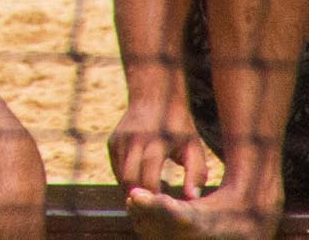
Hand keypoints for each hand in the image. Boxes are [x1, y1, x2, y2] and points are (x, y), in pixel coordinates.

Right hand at [110, 81, 209, 198]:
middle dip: (141, 198)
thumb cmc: (179, 127)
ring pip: (121, 176)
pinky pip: (117, 169)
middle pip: (130, 180)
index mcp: (155, 142)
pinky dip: (127, 180)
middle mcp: (133, 140)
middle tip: (154, 211)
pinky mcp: (112, 142)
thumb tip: (192, 198)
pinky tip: (143, 183)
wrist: (154, 97)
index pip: (148, 178)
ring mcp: (120, 140)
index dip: (155, 197)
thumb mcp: (193, 147)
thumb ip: (195, 173)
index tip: (165, 208)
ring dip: (134, 190)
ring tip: (151, 199)